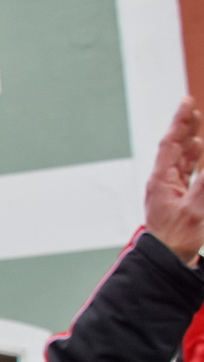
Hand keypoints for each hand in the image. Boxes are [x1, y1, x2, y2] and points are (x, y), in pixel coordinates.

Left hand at [145, 97, 203, 262]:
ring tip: (197, 126)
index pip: (171, 144)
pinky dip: (194, 161)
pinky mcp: (176, 198)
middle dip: (184, 127)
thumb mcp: (196, 208)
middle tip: (192, 109)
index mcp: (161, 180)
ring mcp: (169, 189)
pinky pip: (186, 173)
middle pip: (174, 148)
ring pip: (181, 159)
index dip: (179, 122)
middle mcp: (163, 181)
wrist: (167, 258)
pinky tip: (199, 153)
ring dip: (190, 142)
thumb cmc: (177, 237)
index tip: (187, 102)